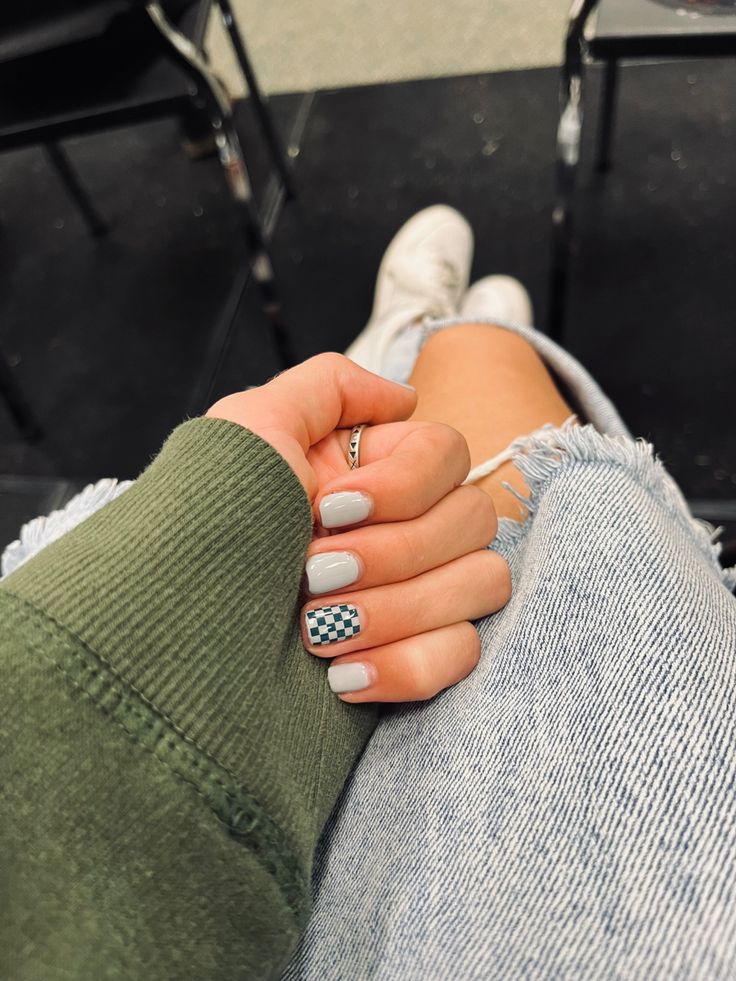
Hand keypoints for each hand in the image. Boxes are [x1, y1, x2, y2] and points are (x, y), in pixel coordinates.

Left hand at [206, 353, 510, 701]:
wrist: (174, 642)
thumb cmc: (203, 531)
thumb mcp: (249, 430)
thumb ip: (328, 386)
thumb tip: (404, 398)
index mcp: (366, 473)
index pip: (448, 454)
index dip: (404, 484)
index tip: (331, 508)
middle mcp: (397, 527)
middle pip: (472, 518)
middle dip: (393, 552)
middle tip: (314, 572)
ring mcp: (410, 596)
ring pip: (481, 583)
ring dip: (396, 609)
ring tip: (315, 631)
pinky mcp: (410, 660)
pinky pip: (460, 654)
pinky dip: (406, 665)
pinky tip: (341, 678)